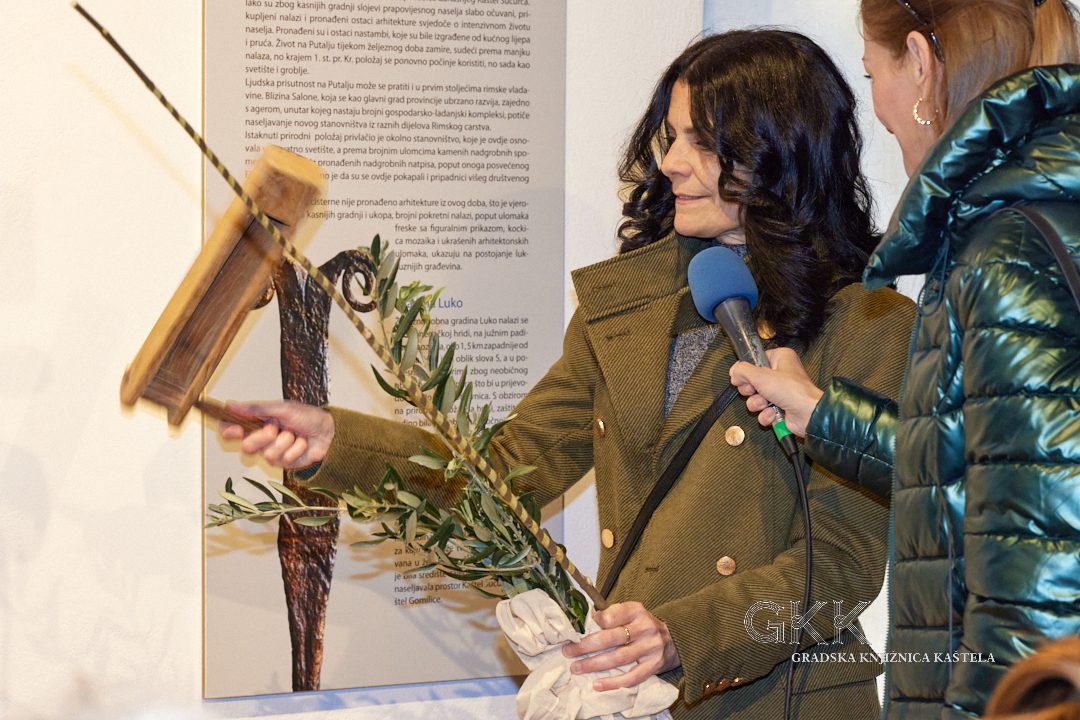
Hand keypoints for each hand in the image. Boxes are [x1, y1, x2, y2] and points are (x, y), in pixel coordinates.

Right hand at [218, 400, 334, 468]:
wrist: (328, 431)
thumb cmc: (306, 416)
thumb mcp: (281, 408)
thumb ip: (255, 409)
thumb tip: (230, 405)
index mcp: (258, 422)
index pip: (232, 428)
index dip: (228, 430)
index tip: (234, 430)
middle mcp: (262, 438)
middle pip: (246, 446)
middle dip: (263, 436)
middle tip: (276, 427)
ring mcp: (272, 452)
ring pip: (267, 454)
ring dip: (285, 441)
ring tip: (295, 434)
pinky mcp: (284, 463)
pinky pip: (283, 459)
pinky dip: (295, 448)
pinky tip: (302, 443)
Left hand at [562, 601, 679, 691]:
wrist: (674, 639)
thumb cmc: (642, 626)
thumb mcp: (631, 613)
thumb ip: (611, 615)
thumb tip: (584, 621)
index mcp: (637, 610)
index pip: (614, 614)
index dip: (596, 621)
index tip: (578, 628)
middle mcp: (645, 627)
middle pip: (612, 637)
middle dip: (587, 646)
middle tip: (568, 651)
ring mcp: (651, 648)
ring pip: (619, 658)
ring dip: (594, 664)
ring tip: (577, 668)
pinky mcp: (654, 666)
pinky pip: (632, 677)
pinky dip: (613, 683)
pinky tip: (597, 684)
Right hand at [728, 347, 822, 436]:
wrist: (808, 414)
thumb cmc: (792, 391)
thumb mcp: (761, 375)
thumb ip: (742, 371)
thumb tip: (733, 371)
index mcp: (780, 358)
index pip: (755, 361)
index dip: (747, 371)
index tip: (743, 378)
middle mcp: (781, 374)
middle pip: (752, 381)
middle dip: (751, 391)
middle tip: (756, 390)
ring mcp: (780, 392)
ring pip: (756, 398)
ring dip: (757, 404)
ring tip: (766, 403)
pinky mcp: (780, 408)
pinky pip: (763, 411)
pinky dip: (766, 414)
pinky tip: (773, 413)